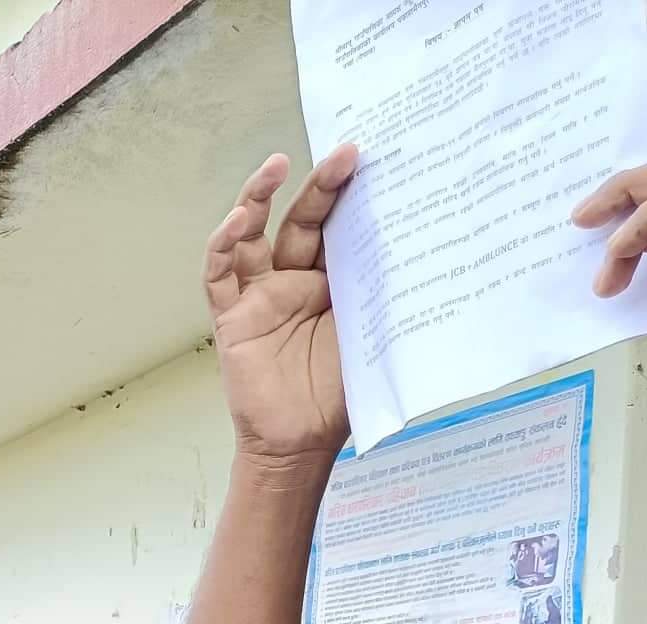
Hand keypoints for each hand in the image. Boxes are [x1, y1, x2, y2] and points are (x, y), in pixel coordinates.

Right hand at [204, 147, 358, 465]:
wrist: (300, 446)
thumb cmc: (337, 398)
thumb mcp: (373, 336)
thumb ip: (384, 294)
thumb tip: (427, 245)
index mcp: (332, 284)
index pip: (339, 227)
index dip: (350, 193)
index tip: (372, 162)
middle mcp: (294, 282)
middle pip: (302, 222)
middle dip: (320, 186)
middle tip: (345, 155)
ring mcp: (260, 296)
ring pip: (252, 235)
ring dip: (258, 198)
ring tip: (276, 167)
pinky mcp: (231, 317)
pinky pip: (220, 274)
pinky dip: (223, 244)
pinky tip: (235, 222)